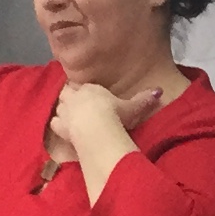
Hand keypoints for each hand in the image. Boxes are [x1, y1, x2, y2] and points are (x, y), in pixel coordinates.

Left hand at [45, 76, 160, 173]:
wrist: (97, 128)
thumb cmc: (115, 115)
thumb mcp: (132, 107)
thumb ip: (143, 100)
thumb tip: (160, 91)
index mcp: (90, 89)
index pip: (81, 85)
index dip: (82, 90)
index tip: (85, 95)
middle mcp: (75, 97)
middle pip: (66, 92)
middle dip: (69, 96)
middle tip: (75, 104)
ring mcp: (65, 111)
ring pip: (59, 106)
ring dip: (62, 110)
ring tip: (68, 116)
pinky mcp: (60, 127)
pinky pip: (54, 122)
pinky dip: (58, 125)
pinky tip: (62, 130)